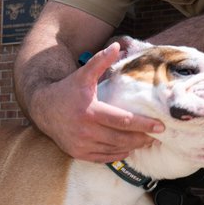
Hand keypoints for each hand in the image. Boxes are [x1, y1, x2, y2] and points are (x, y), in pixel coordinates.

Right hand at [29, 42, 163, 161]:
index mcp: (90, 111)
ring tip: (145, 141)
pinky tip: (127, 149)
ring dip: (132, 147)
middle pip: (121, 138)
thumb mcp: (83, 75)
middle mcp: (85, 131)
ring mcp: (81, 145)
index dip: (143, 124)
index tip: (159, 126)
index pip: (123, 120)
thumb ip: (101, 61)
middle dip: (142, 138)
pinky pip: (103, 158)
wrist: (43, 108)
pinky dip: (117, 154)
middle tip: (156, 136)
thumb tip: (117, 46)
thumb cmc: (68, 90)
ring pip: (114, 150)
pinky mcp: (78, 153)